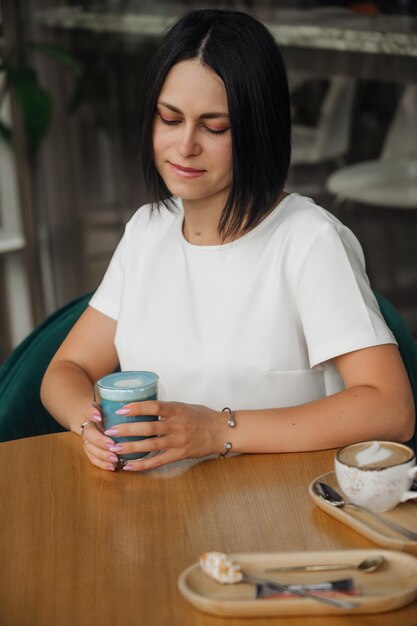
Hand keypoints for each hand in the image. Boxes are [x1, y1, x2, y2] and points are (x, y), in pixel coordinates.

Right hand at [80, 403, 119, 470]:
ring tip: (114, 460)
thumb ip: (101, 406)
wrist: (86, 417)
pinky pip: (93, 459)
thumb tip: (99, 413)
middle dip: (100, 441)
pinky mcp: (90, 450)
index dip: (92, 414)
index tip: (99, 417)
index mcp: (88, 413)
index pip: (88, 412)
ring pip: (91, 449)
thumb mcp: (101, 403)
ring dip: (102, 456)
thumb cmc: (100, 409)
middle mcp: (86, 428)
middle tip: (113, 445)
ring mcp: (87, 440)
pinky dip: (102, 464)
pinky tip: (112, 467)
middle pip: (90, 435)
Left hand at [103, 401, 222, 470]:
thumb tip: (142, 408)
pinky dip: (143, 464)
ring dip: (130, 447)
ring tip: (114, 448)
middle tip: (110, 430)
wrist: (221, 432)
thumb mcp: (184, 407)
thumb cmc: (202, 416)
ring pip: (151, 445)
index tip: (120, 409)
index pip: (154, 406)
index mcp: (177, 410)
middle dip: (127, 429)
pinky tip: (129, 466)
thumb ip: (166, 409)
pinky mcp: (180, 454)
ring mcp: (178, 441)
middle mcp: (177, 425)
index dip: (137, 407)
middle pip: (148, 427)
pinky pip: (158, 461)